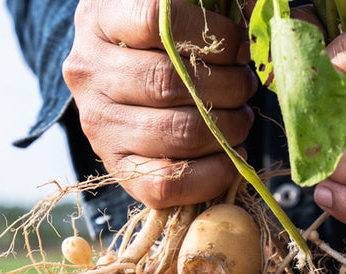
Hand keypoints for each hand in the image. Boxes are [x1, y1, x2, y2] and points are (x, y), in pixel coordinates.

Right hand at [63, 0, 257, 207]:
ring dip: (227, 128)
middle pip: (169, 82)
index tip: (240, 48)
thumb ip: (210, 8)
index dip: (213, 37)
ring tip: (241, 118)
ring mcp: (97, 124)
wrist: (117, 79)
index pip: (157, 21)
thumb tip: (256, 24)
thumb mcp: (175, 10)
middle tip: (246, 86)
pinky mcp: (114, 166)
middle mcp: (89, 72)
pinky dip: (211, 174)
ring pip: (176, 132)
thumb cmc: (159, 40)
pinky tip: (230, 156)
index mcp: (100, 19)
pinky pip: (166, 183)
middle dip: (228, 87)